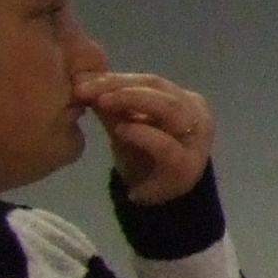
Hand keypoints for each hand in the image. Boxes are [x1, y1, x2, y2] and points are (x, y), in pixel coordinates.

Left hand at [75, 71, 214, 205]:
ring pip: (170, 109)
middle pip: (159, 89)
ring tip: (103, 102)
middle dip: (121, 86)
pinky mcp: (186, 165)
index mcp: (184, 101)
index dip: (116, 77)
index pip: (150, 81)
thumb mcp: (124, 126)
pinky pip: (166, 145)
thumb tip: (81, 78)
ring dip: (133, 101)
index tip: (82, 81)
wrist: (157, 200)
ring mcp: (195, 140)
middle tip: (86, 90)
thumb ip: (109, 105)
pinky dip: (144, 134)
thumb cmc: (142, 158)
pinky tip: (122, 130)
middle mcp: (196, 115)